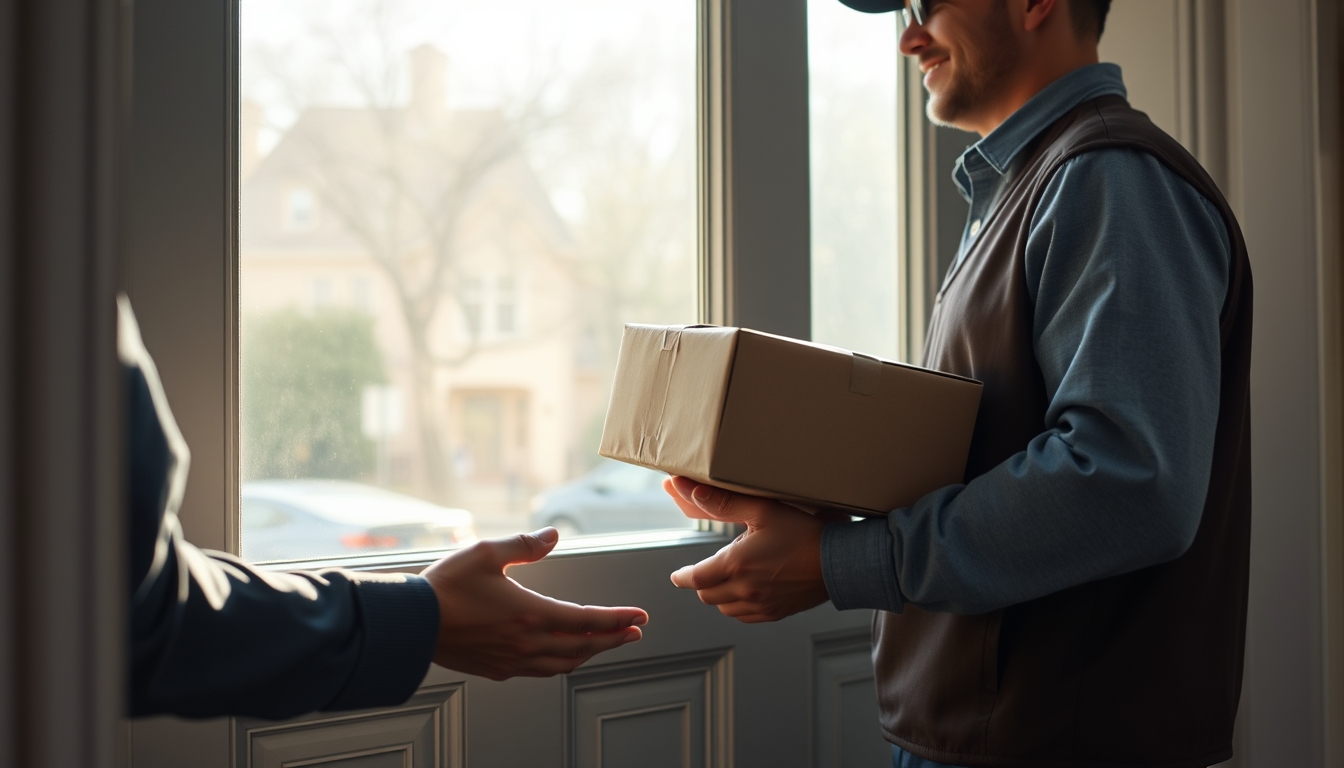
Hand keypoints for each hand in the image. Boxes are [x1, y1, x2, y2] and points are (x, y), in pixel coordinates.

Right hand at [421, 528, 646, 679]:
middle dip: (614, 638)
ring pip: (564, 663)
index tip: (640, 616)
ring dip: (591, 654)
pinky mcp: (497, 670)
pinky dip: (562, 663)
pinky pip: (540, 671)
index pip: (588, 620)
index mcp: (531, 614)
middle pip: (583, 646)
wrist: (410, 624)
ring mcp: (512, 661)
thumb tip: (554, 534)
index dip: (618, 618)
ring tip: (607, 644)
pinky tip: (564, 656)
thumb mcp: (486, 553)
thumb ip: (525, 544)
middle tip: (635, 632)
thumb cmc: (446, 586)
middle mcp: (527, 643)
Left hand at [663, 476, 829, 622]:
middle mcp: (744, 589)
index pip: (694, 578)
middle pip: (706, 595)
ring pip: (724, 608)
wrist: (839, 562)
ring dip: (719, 594)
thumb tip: (691, 490)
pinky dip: (738, 606)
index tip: (678, 575)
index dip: (682, 577)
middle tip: (707, 569)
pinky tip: (747, 591)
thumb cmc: (803, 533)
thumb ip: (724, 502)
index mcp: (736, 564)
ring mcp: (760, 605)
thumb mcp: (763, 510)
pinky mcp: (774, 613)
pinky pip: (744, 616)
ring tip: (730, 577)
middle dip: (702, 582)